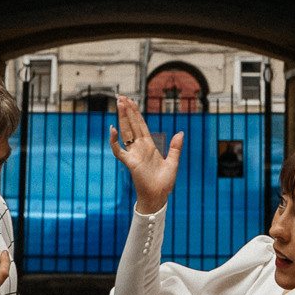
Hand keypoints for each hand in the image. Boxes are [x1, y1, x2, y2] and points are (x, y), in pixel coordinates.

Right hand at [109, 94, 182, 214]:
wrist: (159, 197)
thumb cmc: (164, 183)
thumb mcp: (173, 162)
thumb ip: (175, 147)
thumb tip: (180, 133)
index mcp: (149, 146)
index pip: (140, 125)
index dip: (135, 113)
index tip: (131, 101)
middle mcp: (140, 148)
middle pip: (131, 125)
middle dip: (127, 111)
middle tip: (121, 97)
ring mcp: (134, 154)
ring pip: (126, 132)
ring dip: (122, 118)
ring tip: (120, 104)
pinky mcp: (130, 163)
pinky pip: (119, 150)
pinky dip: (114, 141)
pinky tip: (113, 129)